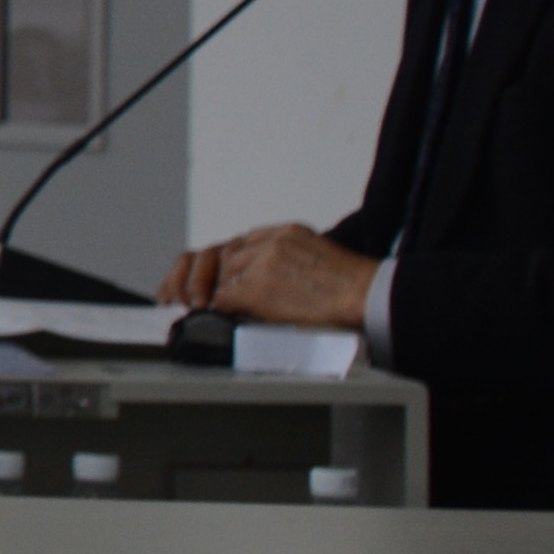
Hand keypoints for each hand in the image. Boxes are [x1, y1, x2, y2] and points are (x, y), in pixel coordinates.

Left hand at [160, 224, 376, 328]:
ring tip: (197, 312)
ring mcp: (262, 261)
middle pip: (223, 257)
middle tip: (184, 298)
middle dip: (205, 279)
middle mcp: (271, 241)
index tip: (209, 280)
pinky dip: (216, 310)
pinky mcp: (258, 286)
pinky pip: (224, 297)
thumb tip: (268, 287)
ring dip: (210, 296)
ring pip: (221, 277)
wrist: (369, 295)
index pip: (241, 243)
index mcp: (286, 233)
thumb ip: (288, 263)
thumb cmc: (354, 289)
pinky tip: (212, 320)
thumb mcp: (317, 260)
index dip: (221, 264)